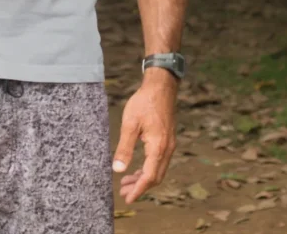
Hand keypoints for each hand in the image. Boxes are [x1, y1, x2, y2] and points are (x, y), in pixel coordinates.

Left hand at [112, 70, 177, 202]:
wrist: (161, 88)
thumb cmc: (144, 103)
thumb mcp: (130, 124)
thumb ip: (124, 148)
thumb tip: (117, 169)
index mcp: (158, 148)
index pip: (149, 177)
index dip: (138, 190)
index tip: (127, 198)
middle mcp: (167, 149)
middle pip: (155, 177)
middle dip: (140, 187)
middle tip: (123, 192)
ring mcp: (169, 145)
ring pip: (157, 170)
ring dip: (143, 178)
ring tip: (126, 182)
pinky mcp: (166, 140)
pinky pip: (159, 162)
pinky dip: (147, 168)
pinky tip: (136, 168)